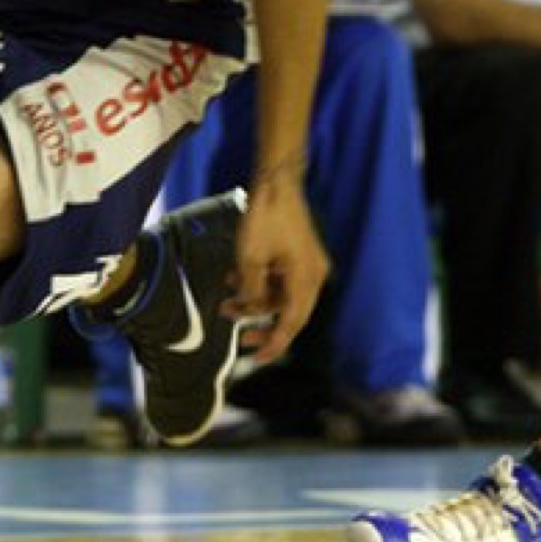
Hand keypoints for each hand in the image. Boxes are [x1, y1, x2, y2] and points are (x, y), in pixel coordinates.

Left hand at [224, 173, 329, 363]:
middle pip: (288, 312)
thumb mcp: (250, 259)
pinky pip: (281, 280)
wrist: (277, 182)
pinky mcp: (300, 256)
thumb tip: (250, 308)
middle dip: (260, 322)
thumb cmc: (265, 218)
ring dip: (255, 300)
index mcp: (306, 280)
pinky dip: (262, 283)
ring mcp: (308, 265)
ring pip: (282, 296)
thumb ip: (251, 291)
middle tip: (236, 331)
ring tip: (227, 299)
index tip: (255, 359)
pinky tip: (237, 278)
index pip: (292, 323)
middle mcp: (313, 277)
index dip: (274, 344)